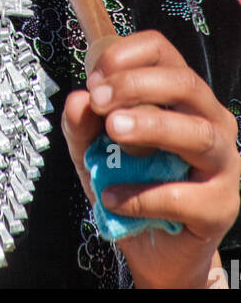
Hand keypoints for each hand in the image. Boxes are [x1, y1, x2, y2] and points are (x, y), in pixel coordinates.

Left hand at [62, 31, 240, 288]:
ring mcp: (224, 164)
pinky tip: (112, 196)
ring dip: (153, 126)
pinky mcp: (220, 207)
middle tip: (98, 100)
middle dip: (136, 85)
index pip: (163, 51)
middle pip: (186, 83)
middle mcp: (212, 121)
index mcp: (183, 96)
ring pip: (198, 133)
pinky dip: (143, 195)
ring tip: (113, 130)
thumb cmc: (131, 186)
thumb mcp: (94, 150)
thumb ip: (83, 125)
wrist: (155, 251)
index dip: (125, 55)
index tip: (93, 78)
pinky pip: (184, 195)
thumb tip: (78, 99)